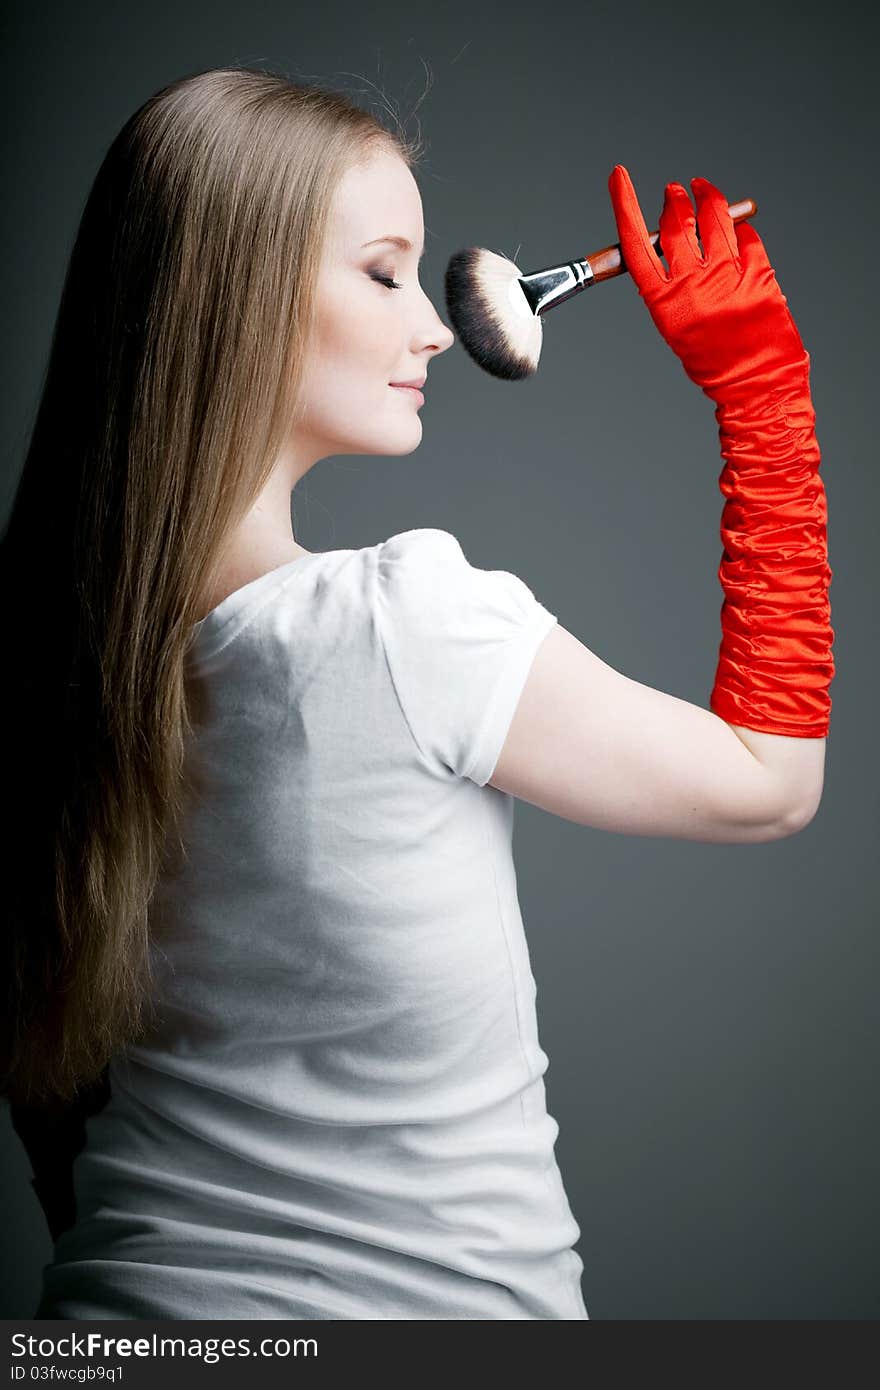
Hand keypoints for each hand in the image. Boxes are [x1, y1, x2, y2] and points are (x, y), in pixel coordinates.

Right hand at [607, 164, 809, 407]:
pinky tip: (739, 228)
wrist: (753, 382)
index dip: (625, 205)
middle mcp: (692, 283)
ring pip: (714, 219)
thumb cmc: (712, 359)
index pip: (635, 242)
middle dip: (674, 200)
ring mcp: (727, 276)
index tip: (620, 178)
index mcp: (664, 300)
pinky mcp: (758, 274)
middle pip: (677, 223)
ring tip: (704, 189)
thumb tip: (674, 240)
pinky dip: (742, 229)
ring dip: (707, 197)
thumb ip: (672, 282)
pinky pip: (747, 237)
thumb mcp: (677, 323)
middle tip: (675, 191)